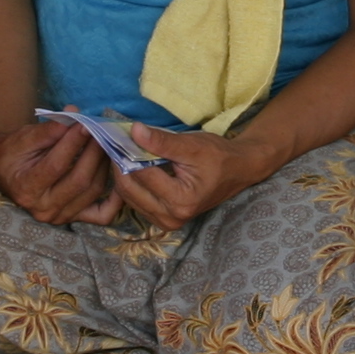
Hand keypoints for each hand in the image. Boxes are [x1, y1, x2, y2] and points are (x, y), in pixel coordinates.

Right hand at [0, 118, 121, 226]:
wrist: (5, 170)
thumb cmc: (13, 151)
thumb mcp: (23, 137)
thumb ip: (49, 129)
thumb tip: (74, 115)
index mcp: (26, 188)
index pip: (56, 166)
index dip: (73, 143)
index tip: (85, 123)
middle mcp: (43, 209)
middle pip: (80, 180)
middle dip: (95, 152)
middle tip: (103, 130)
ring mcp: (61, 217)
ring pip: (93, 191)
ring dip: (106, 165)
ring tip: (110, 143)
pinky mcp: (74, 218)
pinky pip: (102, 214)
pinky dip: (116, 199)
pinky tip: (120, 176)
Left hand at [113, 122, 266, 232]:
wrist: (238, 171)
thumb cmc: (218, 156)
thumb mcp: (191, 145)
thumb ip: (162, 141)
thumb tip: (134, 131)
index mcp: (180, 200)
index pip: (141, 174)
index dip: (126, 152)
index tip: (118, 134)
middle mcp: (171, 217)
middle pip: (129, 189)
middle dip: (120, 164)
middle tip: (117, 142)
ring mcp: (167, 222)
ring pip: (128, 197)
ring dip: (123, 174)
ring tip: (124, 152)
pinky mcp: (163, 221)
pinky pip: (136, 202)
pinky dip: (131, 183)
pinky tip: (133, 166)